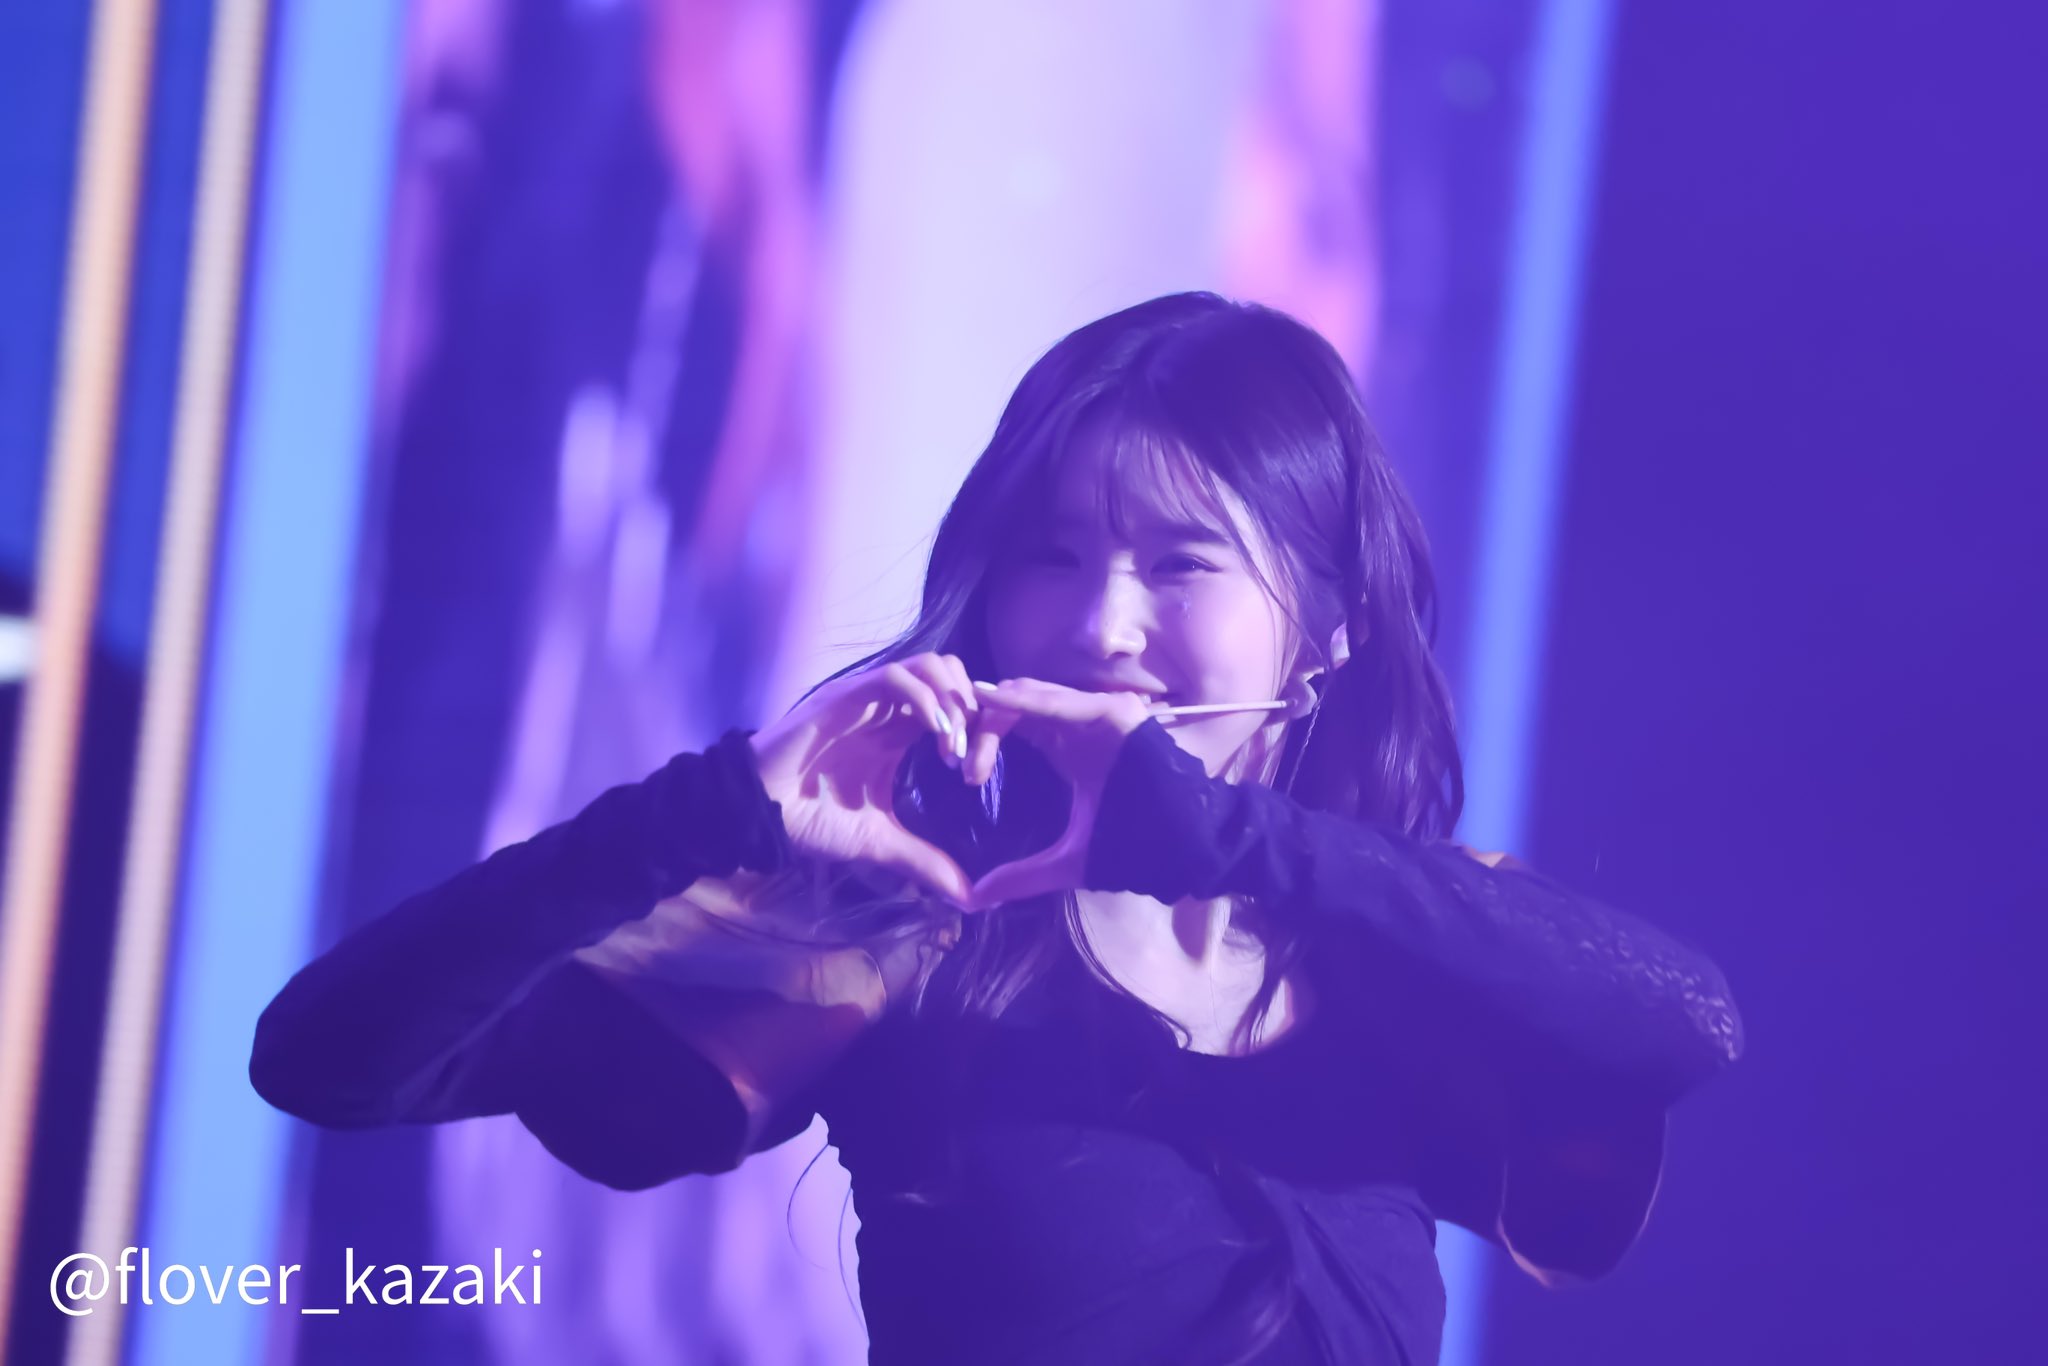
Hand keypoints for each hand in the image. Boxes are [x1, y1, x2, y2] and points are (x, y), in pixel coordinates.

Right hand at [750, 653, 981, 906]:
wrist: (761, 813)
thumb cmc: (811, 820)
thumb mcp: (878, 842)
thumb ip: (922, 861)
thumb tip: (966, 897)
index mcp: (897, 731)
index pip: (954, 702)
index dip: (976, 725)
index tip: (980, 765)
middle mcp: (887, 707)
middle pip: (950, 672)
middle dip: (972, 706)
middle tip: (972, 752)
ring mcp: (867, 697)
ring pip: (929, 665)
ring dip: (952, 700)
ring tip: (953, 744)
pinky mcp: (847, 696)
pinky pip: (896, 678)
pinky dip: (926, 700)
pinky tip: (935, 736)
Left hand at [960, 678, 1156, 909]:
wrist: (1184, 844)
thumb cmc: (1133, 845)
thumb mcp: (1068, 860)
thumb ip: (1022, 875)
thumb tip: (975, 898)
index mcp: (1069, 746)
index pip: (1014, 724)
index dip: (983, 740)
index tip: (962, 774)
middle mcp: (1080, 723)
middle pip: (1015, 705)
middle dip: (979, 724)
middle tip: (952, 755)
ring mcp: (1097, 714)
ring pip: (1031, 696)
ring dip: (995, 715)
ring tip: (964, 739)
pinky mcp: (1112, 713)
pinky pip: (1060, 703)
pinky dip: (1026, 703)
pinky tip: (994, 705)